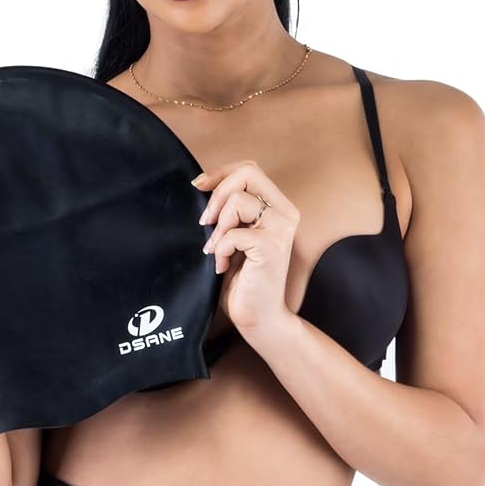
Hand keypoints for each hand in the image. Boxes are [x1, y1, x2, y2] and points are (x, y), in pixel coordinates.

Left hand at [193, 159, 300, 337]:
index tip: (198, 186)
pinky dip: (220, 249)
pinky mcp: (272, 247)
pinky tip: (222, 266)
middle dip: (217, 194)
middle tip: (206, 222)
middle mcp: (285, 212)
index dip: (221, 172)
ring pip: (237, 200)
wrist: (257, 317)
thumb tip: (201, 182)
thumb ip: (230, 209)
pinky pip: (233, 233)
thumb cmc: (242, 276)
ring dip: (218, 227)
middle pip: (247, 173)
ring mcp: (281, 228)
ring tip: (217, 250)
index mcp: (278, 206)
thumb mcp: (234, 233)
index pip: (250, 169)